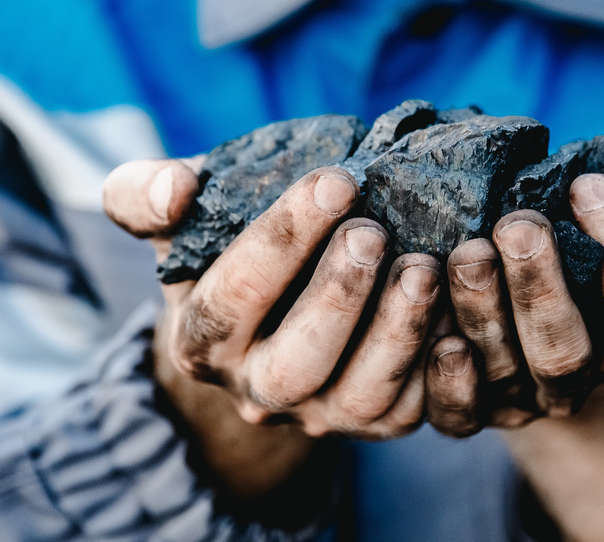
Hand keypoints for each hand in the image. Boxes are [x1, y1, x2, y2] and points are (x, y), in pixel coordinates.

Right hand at [103, 160, 442, 517]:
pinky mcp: (377, 423)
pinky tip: (457, 310)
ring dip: (396, 334)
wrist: (267, 317)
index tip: (334, 180)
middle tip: (374, 233)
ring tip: (424, 268)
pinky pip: (413, 409)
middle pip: (295, 366)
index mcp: (202, 340)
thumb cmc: (223, 249)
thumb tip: (172, 189)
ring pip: (359, 399)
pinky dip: (438, 368)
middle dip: (337, 298)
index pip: (232, 298)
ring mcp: (320, 414)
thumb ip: (146, 195)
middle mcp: (257, 391)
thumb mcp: (178, 219)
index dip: (283, 240)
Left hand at [425, 172, 603, 433]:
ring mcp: (524, 401)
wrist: (532, 317)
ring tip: (466, 254)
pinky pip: (458, 414)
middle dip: (540, 289)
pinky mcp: (470, 414)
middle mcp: (582, 378)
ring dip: (482, 312)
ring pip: (507, 371)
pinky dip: (445, 378)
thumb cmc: (583, 252)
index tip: (587, 184)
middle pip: (566, 352)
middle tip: (516, 227)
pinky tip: (436, 330)